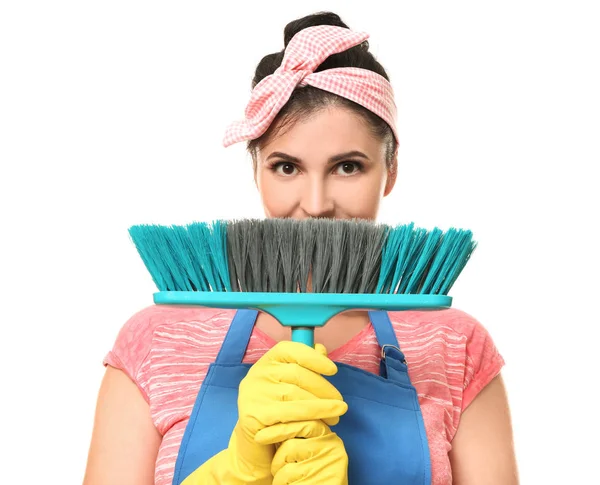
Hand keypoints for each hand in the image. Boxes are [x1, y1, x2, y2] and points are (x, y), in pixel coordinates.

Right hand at [182, 341, 346, 484]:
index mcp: (265, 363)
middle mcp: (256, 375)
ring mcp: (253, 395)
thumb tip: (321, 349)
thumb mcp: (289, 387)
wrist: (254, 445)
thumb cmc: (277, 412)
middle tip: (340, 404)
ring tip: (336, 416)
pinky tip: (324, 425)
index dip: (313, 357)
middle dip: (324, 389)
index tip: (333, 370)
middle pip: (296, 374)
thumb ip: (304, 367)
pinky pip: (290, 416)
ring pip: (296, 395)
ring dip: (322, 407)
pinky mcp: (254, 416)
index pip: (289, 350)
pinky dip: (311, 419)